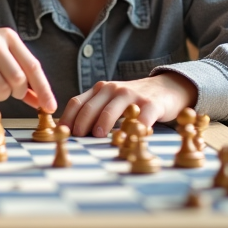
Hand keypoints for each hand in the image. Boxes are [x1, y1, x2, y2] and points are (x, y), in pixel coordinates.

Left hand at [58, 72, 197, 136]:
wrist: (166, 88)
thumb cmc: (133, 100)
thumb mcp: (111, 100)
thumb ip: (95, 110)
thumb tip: (74, 133)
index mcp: (100, 90)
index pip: (77, 103)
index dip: (67, 118)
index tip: (62, 133)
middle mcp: (113, 90)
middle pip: (90, 108)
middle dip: (81, 124)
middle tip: (78, 138)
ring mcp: (131, 96)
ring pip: (111, 111)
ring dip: (101, 124)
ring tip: (97, 137)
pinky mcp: (150, 105)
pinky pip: (140, 118)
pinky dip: (132, 129)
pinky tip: (128, 139)